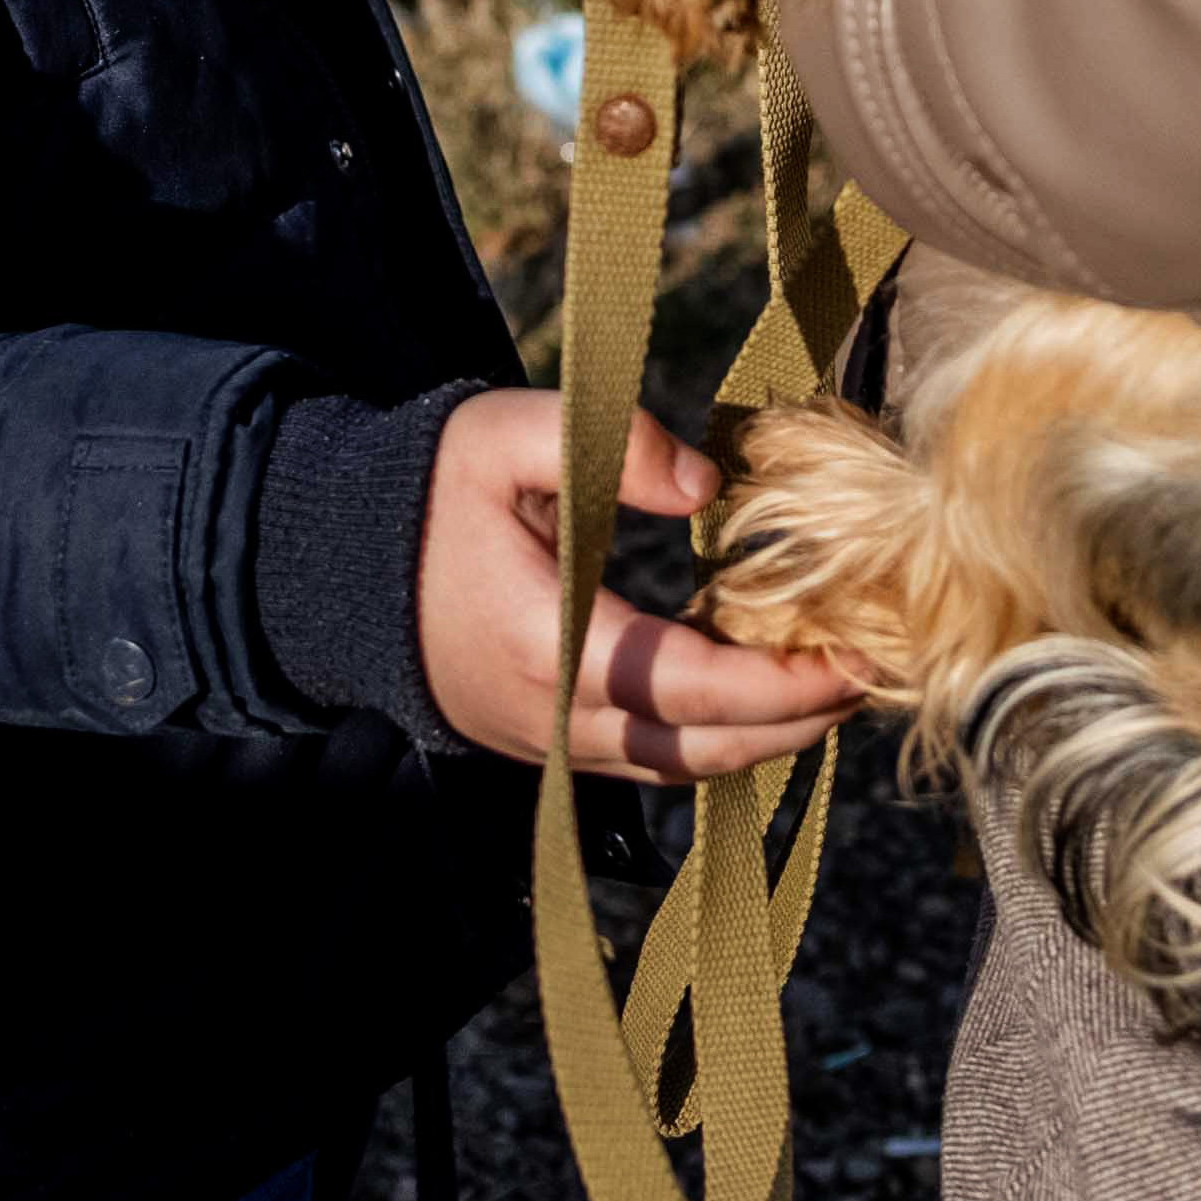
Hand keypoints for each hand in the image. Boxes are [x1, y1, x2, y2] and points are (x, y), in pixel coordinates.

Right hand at [415, 391, 864, 782]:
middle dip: (797, 720)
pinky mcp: (542, 745)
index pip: (691, 688)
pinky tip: (763, 699)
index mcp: (548, 648)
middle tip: (872, 672)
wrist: (328, 562)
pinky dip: (715, 738)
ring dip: (764, 738)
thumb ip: (611, 446)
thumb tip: (706, 483)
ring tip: (834, 685)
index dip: (783, 683)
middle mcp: (550, 720)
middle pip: (703, 748)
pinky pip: (648, 761)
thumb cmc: (424, 489)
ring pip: (680, 767)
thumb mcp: (504, 433)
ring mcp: (544, 745)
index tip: (855, 656)